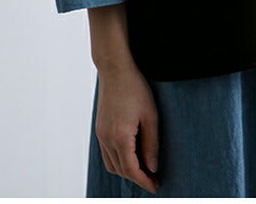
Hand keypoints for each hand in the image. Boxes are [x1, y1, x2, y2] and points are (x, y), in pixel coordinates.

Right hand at [95, 61, 160, 193]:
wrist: (114, 69)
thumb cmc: (135, 87)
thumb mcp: (151, 115)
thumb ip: (151, 144)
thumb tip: (152, 166)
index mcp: (120, 137)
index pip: (132, 170)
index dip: (144, 181)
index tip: (156, 186)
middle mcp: (107, 139)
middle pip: (121, 170)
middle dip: (137, 178)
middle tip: (153, 179)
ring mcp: (101, 134)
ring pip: (112, 164)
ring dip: (126, 171)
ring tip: (143, 169)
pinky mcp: (99, 128)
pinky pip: (106, 154)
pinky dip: (118, 161)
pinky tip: (130, 156)